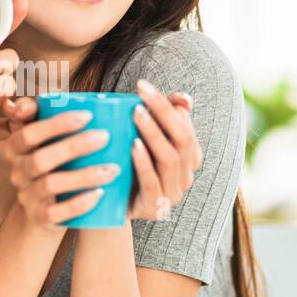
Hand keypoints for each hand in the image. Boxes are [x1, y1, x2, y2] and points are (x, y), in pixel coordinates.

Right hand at [6, 108, 115, 228]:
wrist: (41, 212)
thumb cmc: (50, 165)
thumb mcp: (42, 140)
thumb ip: (39, 116)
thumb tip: (25, 102)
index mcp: (15, 148)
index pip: (29, 133)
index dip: (57, 124)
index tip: (89, 115)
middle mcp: (17, 171)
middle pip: (41, 159)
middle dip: (74, 146)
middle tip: (105, 137)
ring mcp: (27, 196)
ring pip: (51, 185)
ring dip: (84, 176)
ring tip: (112, 169)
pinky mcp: (39, 218)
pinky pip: (56, 213)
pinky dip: (79, 204)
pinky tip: (100, 194)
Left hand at [127, 80, 201, 219]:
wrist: (108, 210)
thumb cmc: (126, 168)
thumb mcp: (141, 141)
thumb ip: (160, 120)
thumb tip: (184, 98)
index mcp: (188, 159)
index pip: (186, 127)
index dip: (168, 106)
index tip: (144, 87)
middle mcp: (186, 176)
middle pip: (182, 138)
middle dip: (163, 111)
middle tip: (142, 91)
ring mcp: (172, 194)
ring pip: (169, 158)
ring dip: (154, 133)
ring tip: (136, 113)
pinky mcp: (153, 208)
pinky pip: (152, 182)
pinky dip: (144, 161)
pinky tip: (133, 145)